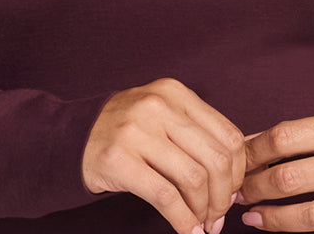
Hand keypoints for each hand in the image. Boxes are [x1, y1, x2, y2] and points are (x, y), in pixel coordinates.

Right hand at [82, 77, 245, 233]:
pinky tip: (187, 231)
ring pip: (194, 178)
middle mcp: (158, 105)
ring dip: (204, 211)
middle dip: (223, 197)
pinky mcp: (119, 159)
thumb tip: (238, 178)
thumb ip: (197, 134)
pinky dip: (183, 221)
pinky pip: (165, 197)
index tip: (232, 194)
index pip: (228, 135)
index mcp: (175, 93)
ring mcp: (136, 130)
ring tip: (202, 224)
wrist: (75, 136)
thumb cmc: (129, 130)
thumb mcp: (164, 115)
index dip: (238, 172)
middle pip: (215, 159)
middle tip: (217, 216)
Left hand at [238, 107, 313, 232]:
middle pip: (292, 178)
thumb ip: (300, 134)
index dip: (253, 152)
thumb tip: (248, 146)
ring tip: (254, 218)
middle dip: (256, 188)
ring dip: (274, 220)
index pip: (285, 138)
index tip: (237, 161)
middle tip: (239, 193)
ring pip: (311, 217)